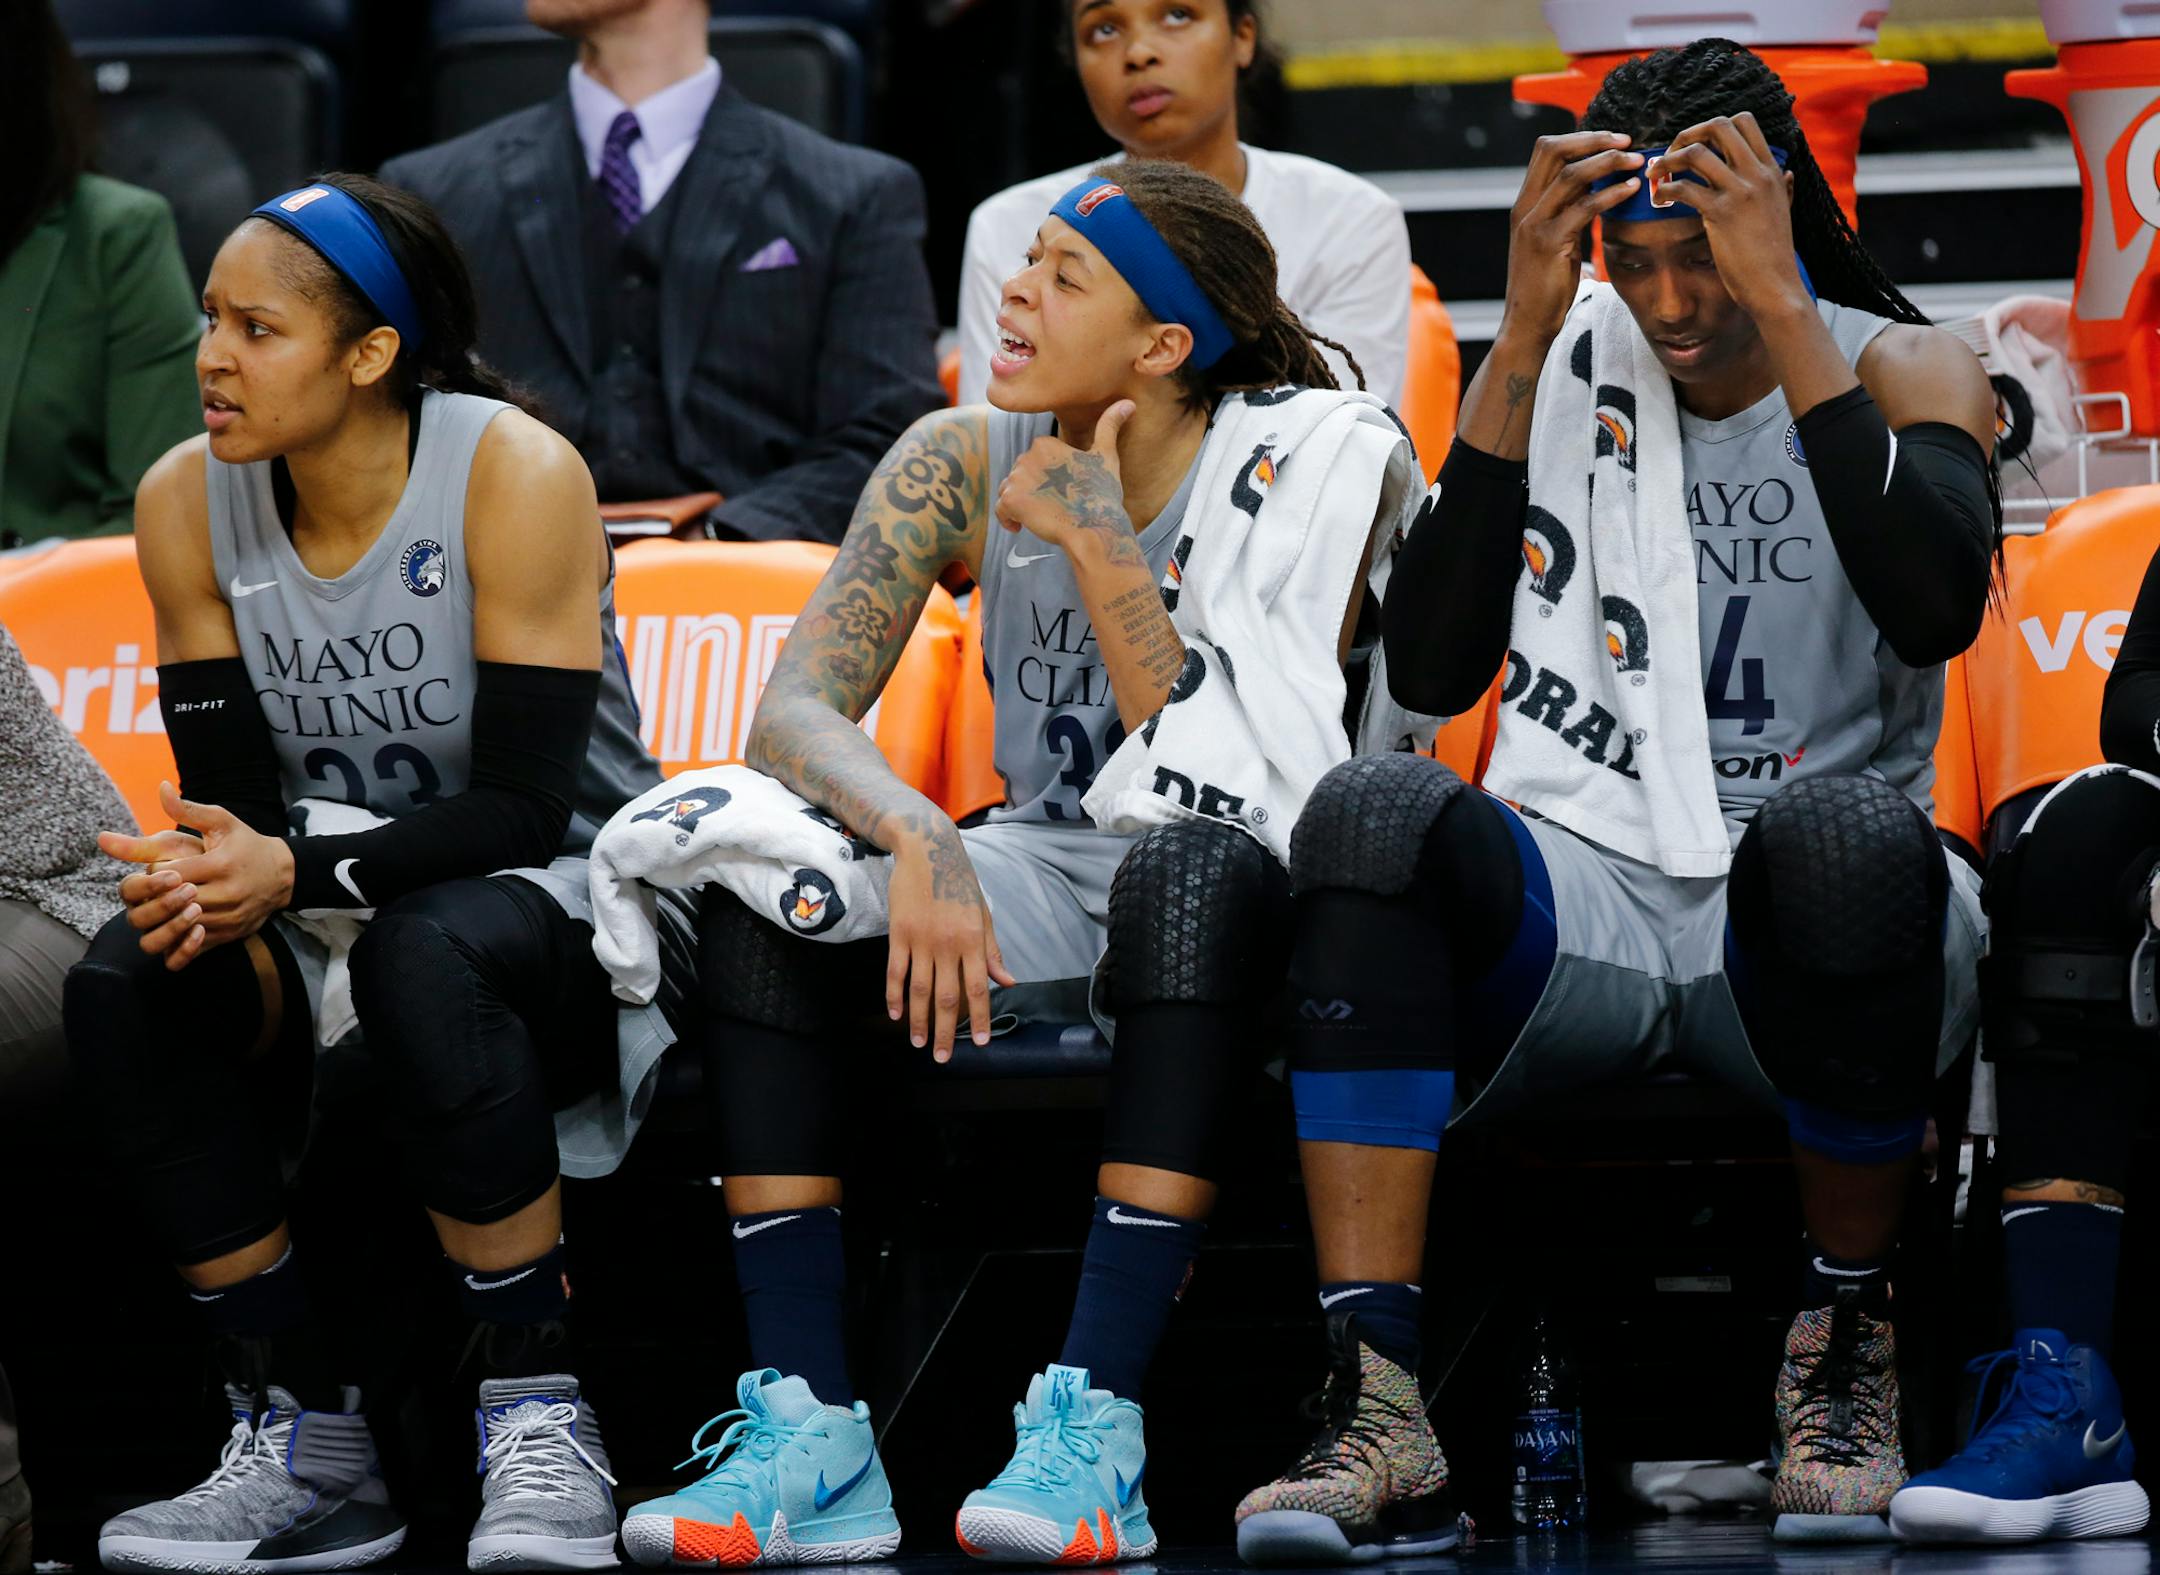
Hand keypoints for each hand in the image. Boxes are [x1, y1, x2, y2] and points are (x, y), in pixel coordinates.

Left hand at [98, 781, 293, 968]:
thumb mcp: (221, 821)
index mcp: (219, 864)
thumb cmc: (246, 844)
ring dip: (164, 918)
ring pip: (180, 927)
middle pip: (171, 903)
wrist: (283, 875)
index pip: (169, 874)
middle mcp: (226, 894)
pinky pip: (193, 946)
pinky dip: (179, 938)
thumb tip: (161, 788)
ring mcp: (228, 918)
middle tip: (152, 888)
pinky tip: (175, 924)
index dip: (155, 873)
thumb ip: (186, 809)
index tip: (156, 868)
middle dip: (155, 896)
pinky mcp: (229, 935)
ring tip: (161, 906)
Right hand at [106, 826, 208, 967]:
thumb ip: (145, 843)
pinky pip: (173, 962)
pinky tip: (201, 931)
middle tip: (192, 891)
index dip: (148, 885)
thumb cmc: (204, 855)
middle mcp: (146, 912)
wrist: (243, 874)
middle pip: (136, 920)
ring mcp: (163, 932)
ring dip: (170, 929)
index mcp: (141, 888)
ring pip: (150, 943)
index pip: (128, 891)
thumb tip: (102, 837)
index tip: (175, 875)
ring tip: (197, 910)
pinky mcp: (182, 948)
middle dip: (162, 906)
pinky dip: (183, 950)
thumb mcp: (178, 846)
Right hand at [884, 817, 1015, 1060]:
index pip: (978, 987)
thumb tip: (1007, 982)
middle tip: (942, 1057)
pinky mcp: (898, 934)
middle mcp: (948, 944)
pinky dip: (895, 995)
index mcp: (973, 940)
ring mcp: (921, 940)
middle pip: (946, 996)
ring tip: (918, 1044)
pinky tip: (896, 1014)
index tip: (980, 1042)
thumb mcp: (983, 914)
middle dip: (945, 1031)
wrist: (928, 852)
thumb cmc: (960, 883)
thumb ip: (992, 951)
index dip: (979, 1017)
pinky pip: (895, 971)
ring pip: (919, 989)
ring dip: (918, 1020)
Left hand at [993, 401, 1141, 566]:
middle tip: (1056, 507)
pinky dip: (1007, 519)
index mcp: (1045, 443)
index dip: (1047, 478)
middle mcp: (1026, 456)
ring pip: (1010, 491)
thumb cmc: (1102, 494)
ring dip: (1021, 504)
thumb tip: (1128, 403)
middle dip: (1033, 490)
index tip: (1061, 491)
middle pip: (1021, 476)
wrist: (1095, 526)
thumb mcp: (1106, 456)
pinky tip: (1020, 527)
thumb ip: (1109, 427)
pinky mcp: (1011, 500)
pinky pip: (1000, 510)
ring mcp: (1017, 479)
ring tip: (1042, 516)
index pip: (1035, 463)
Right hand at [1499, 131, 1645, 345]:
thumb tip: (1596, 188)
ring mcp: (1535, 224)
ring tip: (1637, 162)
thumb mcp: (1555, 240)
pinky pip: (1584, 208)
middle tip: (1628, 142)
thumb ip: (1568, 211)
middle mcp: (1525, 207)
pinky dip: (1611, 194)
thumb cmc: (1545, 287)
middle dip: (1595, 139)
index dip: (1581, 138)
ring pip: (1572, 174)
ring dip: (1609, 162)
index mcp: (1526, 203)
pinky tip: (1632, 191)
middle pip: (1554, 149)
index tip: (1613, 141)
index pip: (1548, 149)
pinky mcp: (1549, 243)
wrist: (1527, 324)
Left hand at [1651, 112, 1809, 320]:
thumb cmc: (1774, 253)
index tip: (1696, 145)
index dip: (1712, 126)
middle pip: (1719, 126)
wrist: (1776, 286)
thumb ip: (1784, 188)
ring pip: (1697, 153)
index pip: (1744, 121)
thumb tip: (1789, 172)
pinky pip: (1684, 188)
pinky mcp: (1721, 214)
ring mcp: (1740, 192)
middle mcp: (1757, 174)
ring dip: (1669, 160)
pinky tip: (1661, 200)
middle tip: (1671, 154)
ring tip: (1657, 175)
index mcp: (1771, 170)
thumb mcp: (1784, 211)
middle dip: (1687, 134)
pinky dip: (1666, 190)